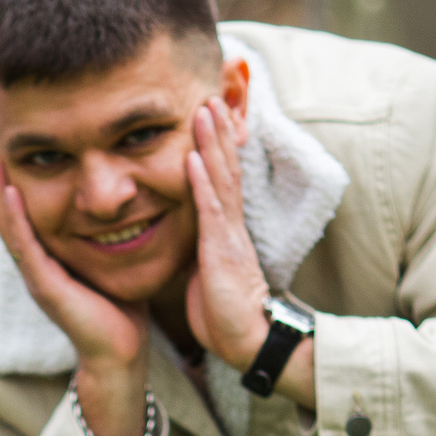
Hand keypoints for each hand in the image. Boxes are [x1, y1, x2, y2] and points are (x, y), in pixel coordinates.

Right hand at [0, 118, 147, 381]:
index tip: (3, 123)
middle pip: (5, 200)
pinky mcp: (44, 287)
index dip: (11, 160)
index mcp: (46, 245)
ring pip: (8, 221)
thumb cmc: (120, 303)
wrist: (121, 352)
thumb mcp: (112, 250)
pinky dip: (15, 218)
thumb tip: (124, 183)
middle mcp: (33, 256)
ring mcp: (35, 272)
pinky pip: (25, 246)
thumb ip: (108, 221)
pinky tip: (10, 190)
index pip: (22, 193)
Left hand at [182, 96, 271, 371]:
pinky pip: (210, 209)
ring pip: (220, 179)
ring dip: (211, 143)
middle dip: (218, 132)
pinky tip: (191, 156)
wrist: (248, 341)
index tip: (209, 116)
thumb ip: (199, 249)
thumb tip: (188, 238)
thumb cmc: (226, 313)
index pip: (222, 179)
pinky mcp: (220, 251)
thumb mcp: (206, 273)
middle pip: (225, 168)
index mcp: (226, 230)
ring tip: (203, 109)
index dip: (217, 147)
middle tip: (210, 94)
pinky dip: (199, 181)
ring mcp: (228, 235)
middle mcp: (230, 225)